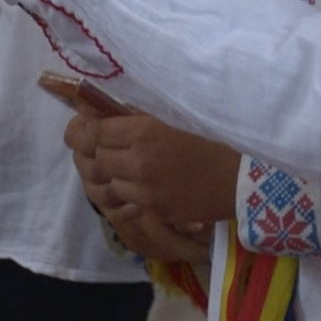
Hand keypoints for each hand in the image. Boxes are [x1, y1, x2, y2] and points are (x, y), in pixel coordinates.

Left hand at [68, 107, 234, 277]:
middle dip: (93, 151)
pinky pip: (125, 202)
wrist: (239, 179)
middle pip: (96, 159)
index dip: (82, 129)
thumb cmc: (210, 141)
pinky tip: (134, 183)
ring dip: (109, 174)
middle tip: (95, 145)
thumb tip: (97, 109)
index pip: (93, 132)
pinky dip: (125, 192)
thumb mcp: (172, 119)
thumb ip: (135, 116)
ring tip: (117, 165)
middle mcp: (139, 163)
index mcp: (145, 132)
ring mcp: (145, 192)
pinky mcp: (153, 211)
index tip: (82, 126)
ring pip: (107, 184)